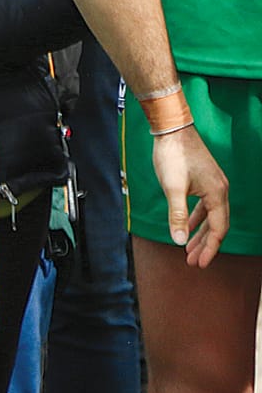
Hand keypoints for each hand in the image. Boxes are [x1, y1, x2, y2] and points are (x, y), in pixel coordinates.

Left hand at [152, 125, 229, 266]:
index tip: (199, 264)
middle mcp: (221, 190)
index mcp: (217, 194)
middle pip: (217, 225)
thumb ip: (176, 215)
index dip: (210, 248)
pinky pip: (204, 206)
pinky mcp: (204, 180)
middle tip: (193, 262)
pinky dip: (195, 219)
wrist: (171, 128)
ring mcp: (213, 184)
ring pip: (210, 216)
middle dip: (205, 245)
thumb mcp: (172, 188)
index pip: (219, 229)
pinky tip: (186, 227)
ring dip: (200, 233)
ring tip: (188, 250)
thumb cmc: (173, 156)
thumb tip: (179, 241)